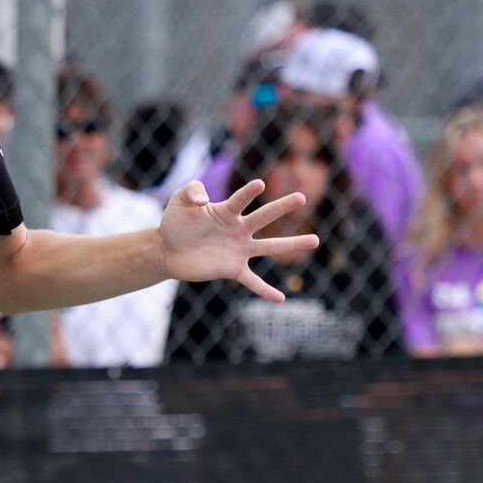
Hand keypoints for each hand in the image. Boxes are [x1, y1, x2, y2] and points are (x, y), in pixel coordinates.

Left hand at [159, 179, 317, 302]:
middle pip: (264, 216)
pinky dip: (265, 290)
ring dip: (292, 244)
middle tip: (302, 197)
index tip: (259, 184)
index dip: (248, 192)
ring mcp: (238, 249)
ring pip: (269, 247)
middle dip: (282, 207)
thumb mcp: (180, 199)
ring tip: (315, 241)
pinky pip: (252, 281)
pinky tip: (281, 299)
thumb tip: (204, 201)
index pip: (241, 199)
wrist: (167, 249)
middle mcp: (238, 229)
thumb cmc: (176, 221)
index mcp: (227, 210)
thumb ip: (191, 191)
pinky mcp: (231, 269)